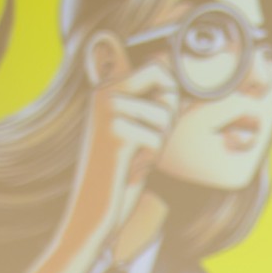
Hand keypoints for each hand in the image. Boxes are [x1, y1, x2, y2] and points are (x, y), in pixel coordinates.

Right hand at [13, 60, 179, 272]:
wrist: (95, 206)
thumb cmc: (125, 168)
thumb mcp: (142, 127)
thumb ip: (156, 100)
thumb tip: (176, 75)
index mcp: (107, 88)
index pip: (157, 67)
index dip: (170, 91)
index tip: (157, 117)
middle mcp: (103, 94)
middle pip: (166, 83)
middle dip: (169, 115)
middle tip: (146, 139)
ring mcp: (107, 112)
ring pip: (166, 113)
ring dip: (160, 139)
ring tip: (136, 153)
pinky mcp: (113, 134)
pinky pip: (157, 136)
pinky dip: (152, 155)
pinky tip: (132, 164)